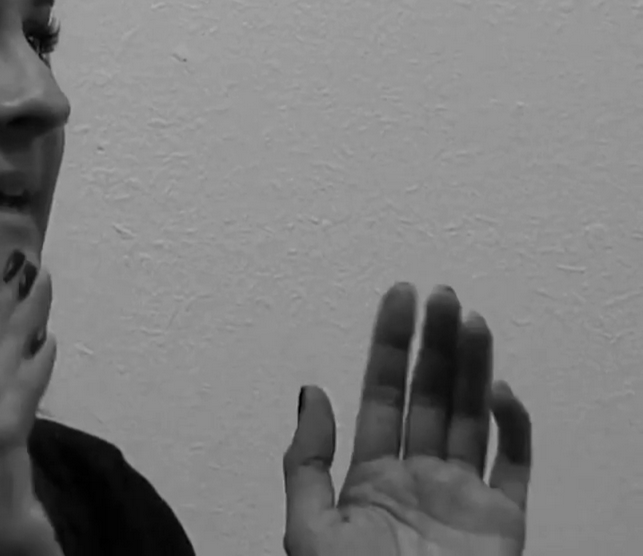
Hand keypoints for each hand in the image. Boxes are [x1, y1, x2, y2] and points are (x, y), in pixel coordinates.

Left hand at [283, 283, 533, 555]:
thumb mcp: (307, 526)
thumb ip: (306, 459)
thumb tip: (310, 391)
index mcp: (370, 477)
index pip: (382, 396)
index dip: (389, 346)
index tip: (398, 298)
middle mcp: (419, 478)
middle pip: (430, 396)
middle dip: (434, 344)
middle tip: (441, 295)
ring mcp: (463, 495)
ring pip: (471, 416)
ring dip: (473, 367)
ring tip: (470, 318)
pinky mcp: (504, 518)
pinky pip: (515, 463)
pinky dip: (513, 425)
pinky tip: (498, 390)